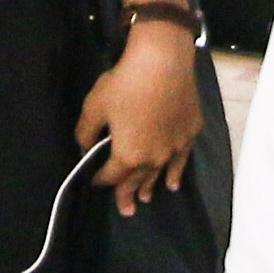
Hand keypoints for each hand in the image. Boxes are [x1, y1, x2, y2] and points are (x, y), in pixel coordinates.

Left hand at [76, 30, 203, 214]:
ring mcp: (174, 148)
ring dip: (150, 187)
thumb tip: (83, 147)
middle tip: (125, 210)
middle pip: (136, 181)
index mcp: (127, 155)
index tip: (95, 180)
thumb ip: (85, 132)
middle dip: (127, 194)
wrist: (162, 62)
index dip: (100, 179)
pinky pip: (181, 161)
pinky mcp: (189, 134)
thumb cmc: (124, 83)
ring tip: (145, 200)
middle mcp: (153, 158)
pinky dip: (176, 174)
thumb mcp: (94, 107)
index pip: (111, 175)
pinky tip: (173, 183)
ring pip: (159, 174)